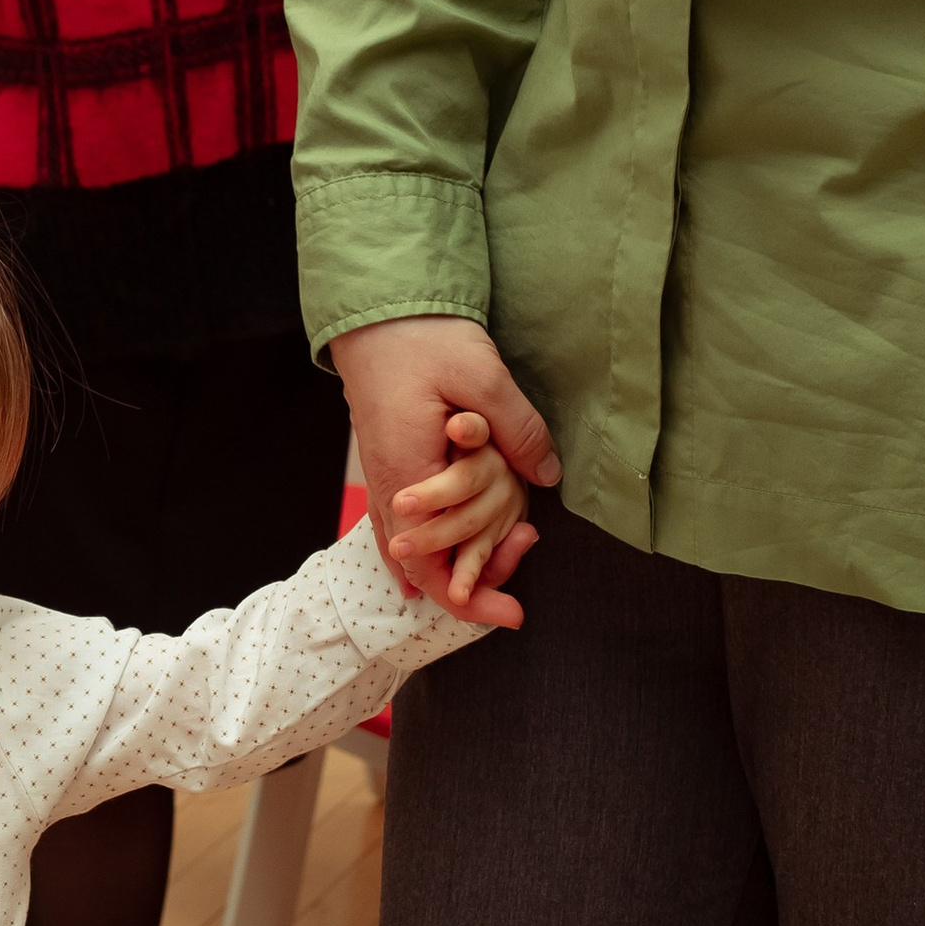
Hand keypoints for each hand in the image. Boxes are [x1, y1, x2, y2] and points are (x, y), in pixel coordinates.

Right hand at [335, 313, 560, 634]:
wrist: (376, 312)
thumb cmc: (424, 338)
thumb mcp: (483, 375)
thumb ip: (517, 430)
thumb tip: (548, 476)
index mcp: (407, 469)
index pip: (431, 556)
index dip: (470, 596)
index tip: (511, 614)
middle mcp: (388, 483)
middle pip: (420, 563)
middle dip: (468, 591)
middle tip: (512, 608)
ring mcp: (382, 475)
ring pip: (407, 547)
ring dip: (450, 569)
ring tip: (489, 584)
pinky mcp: (387, 463)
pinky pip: (397, 523)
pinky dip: (419, 549)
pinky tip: (433, 564)